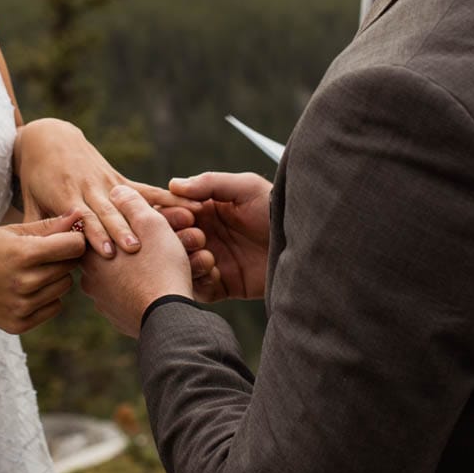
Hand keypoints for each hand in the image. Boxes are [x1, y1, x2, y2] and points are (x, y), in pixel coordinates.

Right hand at [0, 212, 87, 334]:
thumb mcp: (9, 231)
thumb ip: (47, 226)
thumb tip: (79, 215)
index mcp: (23, 254)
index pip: (73, 246)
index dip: (73, 238)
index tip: (64, 237)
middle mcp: (25, 283)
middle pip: (70, 267)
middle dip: (62, 257)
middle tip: (42, 253)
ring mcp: (22, 306)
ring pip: (64, 287)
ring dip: (55, 277)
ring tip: (32, 270)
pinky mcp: (19, 324)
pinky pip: (54, 308)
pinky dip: (47, 298)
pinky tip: (27, 289)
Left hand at [13, 118, 197, 259]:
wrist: (49, 137)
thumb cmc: (36, 175)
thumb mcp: (31, 199)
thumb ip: (38, 225)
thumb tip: (36, 255)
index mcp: (65, 195)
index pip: (82, 219)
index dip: (94, 235)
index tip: (107, 253)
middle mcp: (89, 188)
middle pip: (108, 213)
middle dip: (122, 231)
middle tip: (135, 248)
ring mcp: (107, 183)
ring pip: (133, 202)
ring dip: (152, 215)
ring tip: (175, 225)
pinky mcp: (119, 179)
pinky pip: (146, 190)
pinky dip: (168, 198)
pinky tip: (191, 205)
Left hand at [80, 186, 192, 337]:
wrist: (169, 319)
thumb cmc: (160, 267)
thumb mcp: (150, 224)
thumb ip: (130, 203)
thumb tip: (116, 192)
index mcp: (91, 252)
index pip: (96, 229)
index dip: (121, 221)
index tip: (141, 221)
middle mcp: (90, 279)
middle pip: (110, 254)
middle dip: (133, 247)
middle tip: (158, 243)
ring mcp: (104, 302)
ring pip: (121, 278)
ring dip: (140, 269)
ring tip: (165, 263)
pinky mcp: (119, 319)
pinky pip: (130, 298)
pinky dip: (143, 289)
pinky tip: (162, 283)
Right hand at [147, 171, 271, 301]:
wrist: (303, 242)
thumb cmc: (275, 208)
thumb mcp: (245, 187)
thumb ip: (210, 183)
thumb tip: (173, 184)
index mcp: (204, 210)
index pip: (171, 211)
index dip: (173, 213)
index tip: (189, 215)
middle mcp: (204, 235)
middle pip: (170, 240)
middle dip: (179, 239)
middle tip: (198, 237)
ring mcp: (212, 260)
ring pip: (181, 266)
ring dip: (188, 261)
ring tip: (208, 256)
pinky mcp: (223, 284)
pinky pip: (200, 289)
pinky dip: (201, 282)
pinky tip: (216, 271)